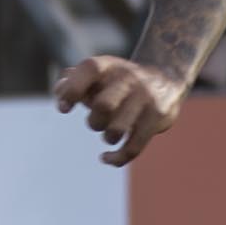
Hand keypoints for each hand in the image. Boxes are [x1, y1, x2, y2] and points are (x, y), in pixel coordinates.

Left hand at [53, 55, 187, 167]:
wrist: (165, 79)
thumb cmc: (117, 82)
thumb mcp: (97, 75)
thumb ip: (73, 82)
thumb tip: (60, 93)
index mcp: (108, 66)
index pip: (88, 70)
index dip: (71, 91)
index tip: (64, 108)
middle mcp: (128, 78)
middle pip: (103, 106)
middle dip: (94, 122)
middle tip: (96, 122)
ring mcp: (145, 97)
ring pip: (118, 129)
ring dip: (107, 137)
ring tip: (109, 134)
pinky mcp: (158, 117)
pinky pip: (134, 147)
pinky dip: (116, 158)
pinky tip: (105, 158)